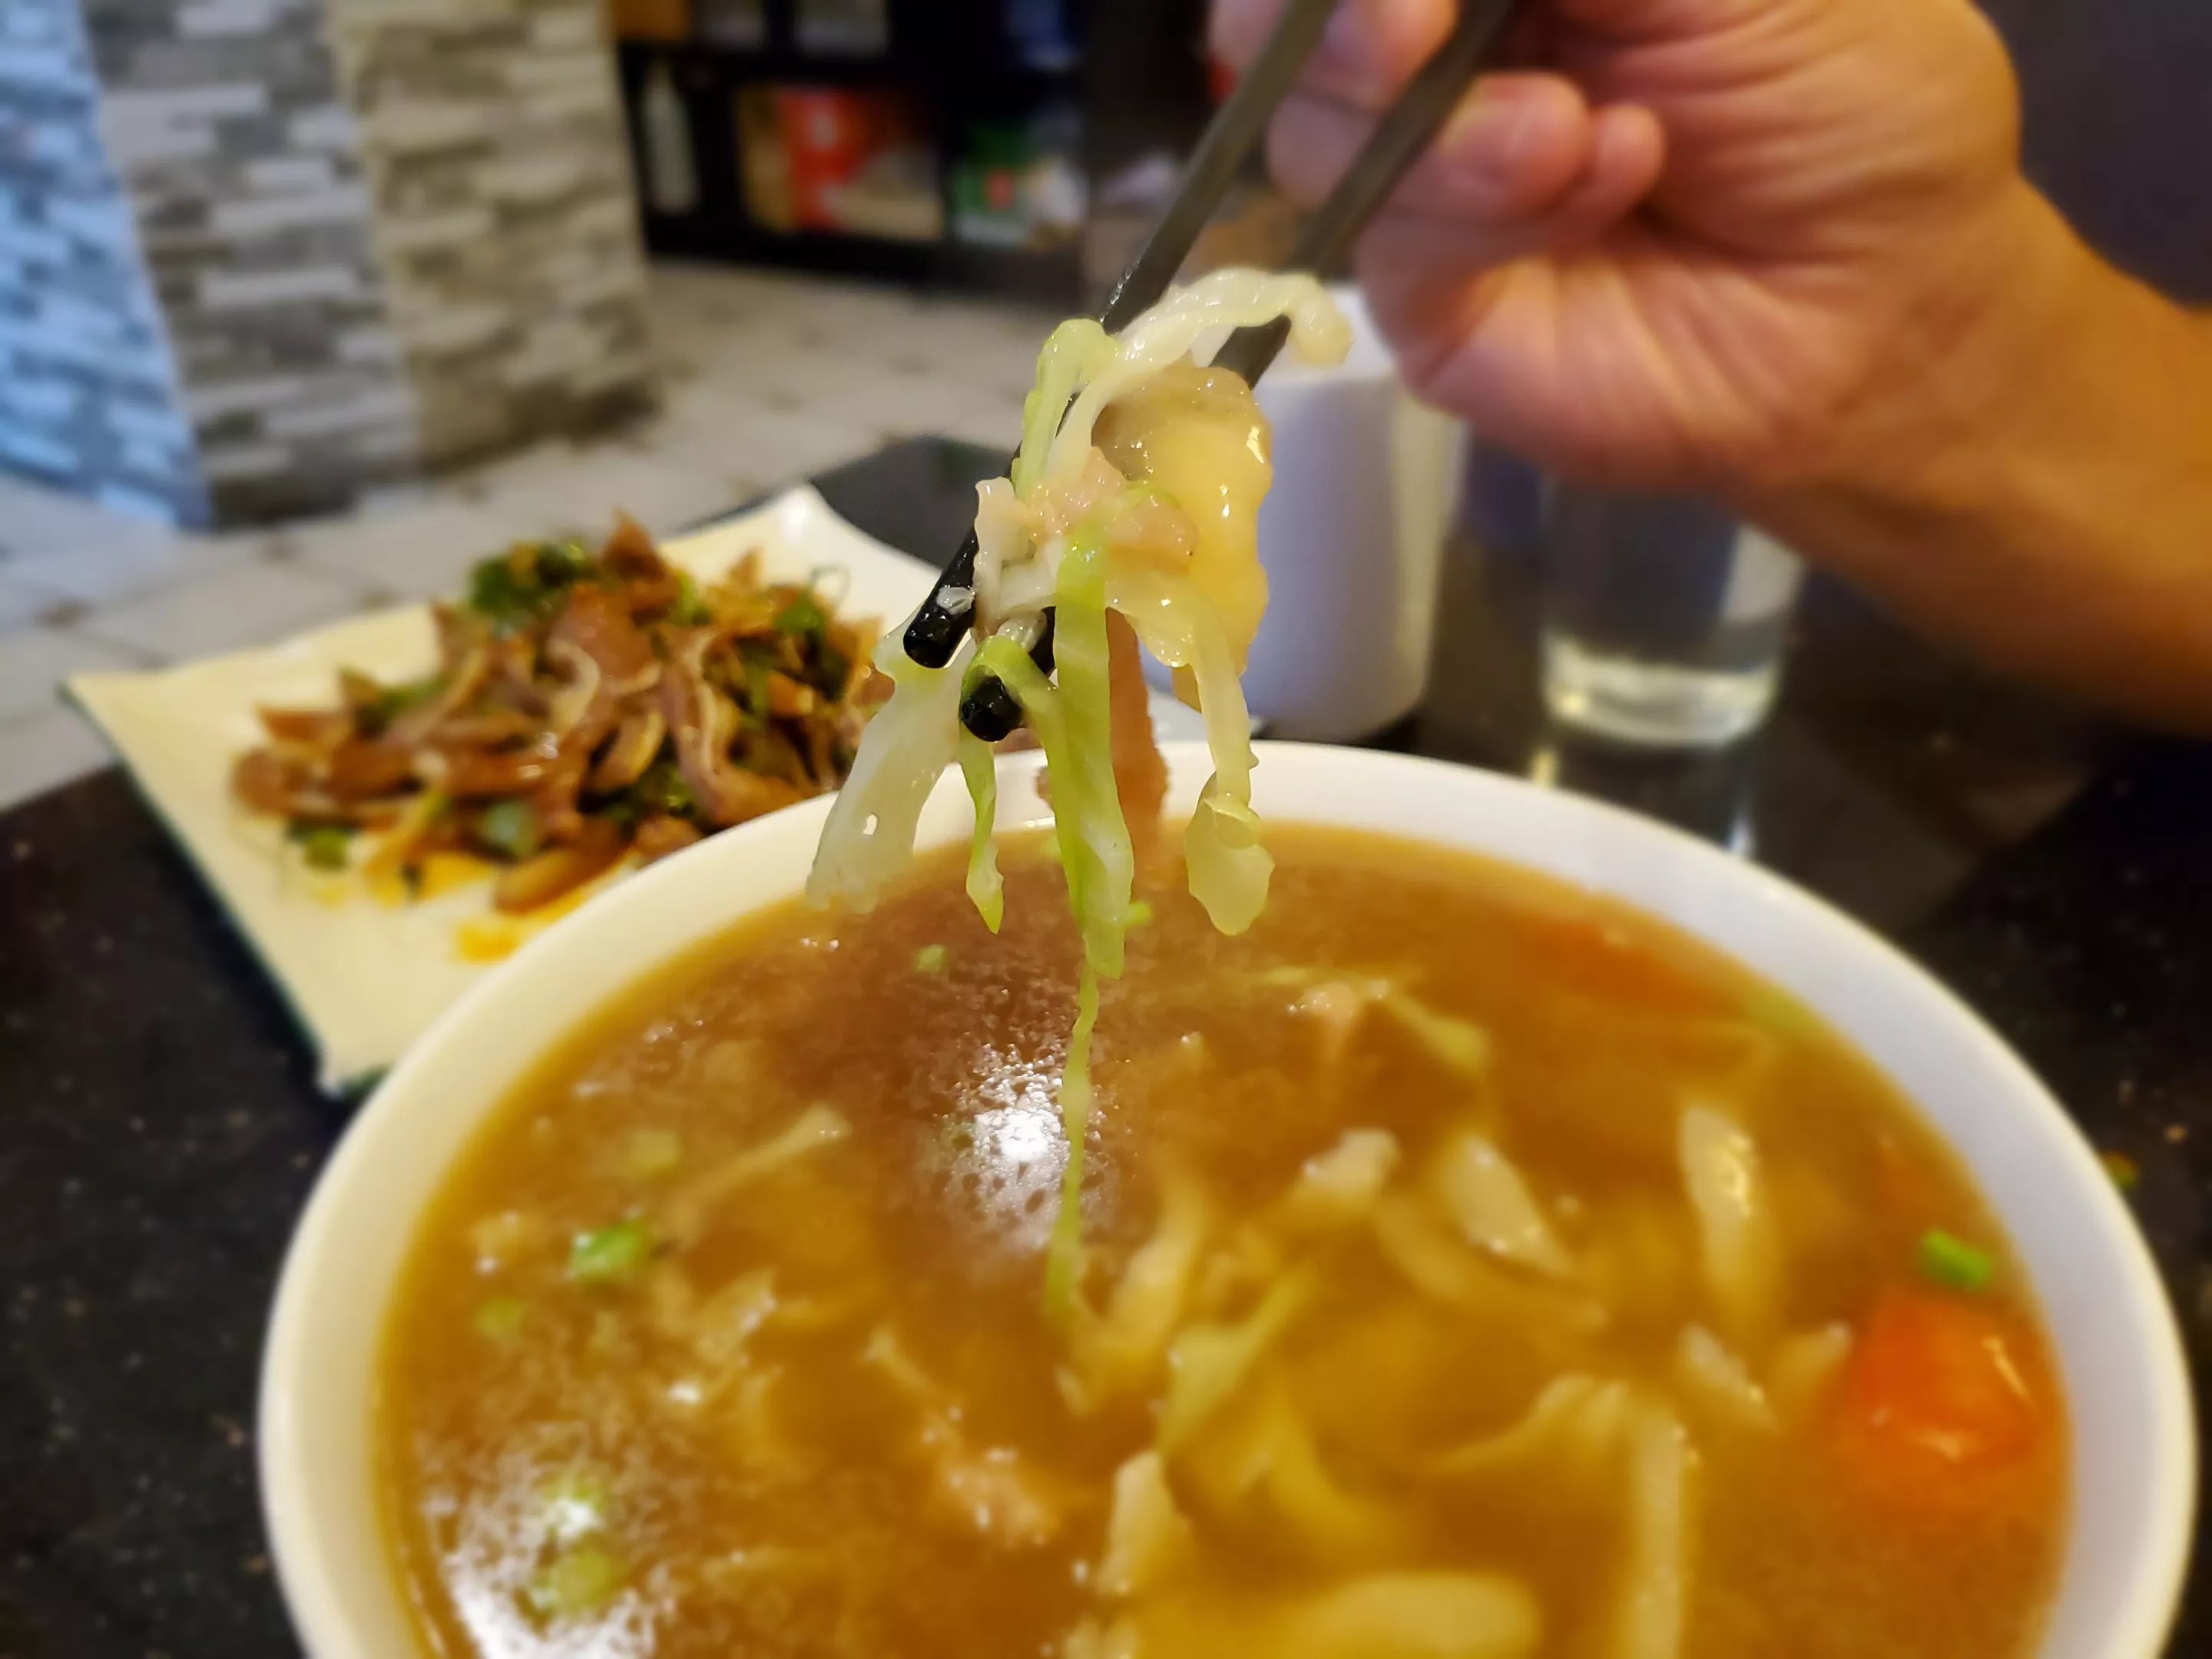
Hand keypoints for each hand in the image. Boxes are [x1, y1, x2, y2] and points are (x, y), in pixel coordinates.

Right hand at [1213, 0, 2065, 494]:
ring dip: (1443, 127)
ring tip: (1573, 137)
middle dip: (1338, 22)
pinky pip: (1381, 235)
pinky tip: (1607, 183)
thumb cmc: (1846, 114)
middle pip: (1284, 25)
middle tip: (1407, 33)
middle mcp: (1442, 53)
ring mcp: (1418, 175)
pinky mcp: (1420, 295)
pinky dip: (1486, 205)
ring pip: (1308, 128)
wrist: (1881, 319)